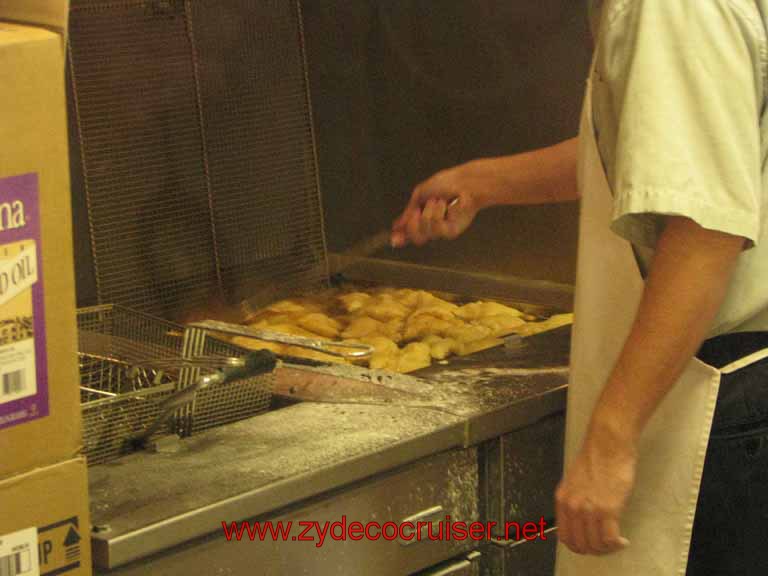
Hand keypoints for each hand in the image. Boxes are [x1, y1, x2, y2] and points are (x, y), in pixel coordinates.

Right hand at [391, 165, 480, 246]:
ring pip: (424, 233)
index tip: (394, 238)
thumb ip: (408, 211)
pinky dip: (436, 214)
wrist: (463, 182)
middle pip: (417, 238)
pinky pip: (436, 229)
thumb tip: (397, 225)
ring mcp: (444, 230)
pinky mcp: (452, 231)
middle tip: (415, 212)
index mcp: (425, 216)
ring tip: (437, 201)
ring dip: (427, 214)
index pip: (411, 232)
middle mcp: (435, 226)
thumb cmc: (446, 183)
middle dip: (412, 226)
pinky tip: (444, 205)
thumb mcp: (420, 194)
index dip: (402, 237)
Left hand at [555, 419, 636, 554]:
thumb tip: (583, 522)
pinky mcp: (608, 509)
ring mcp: (589, 509)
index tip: (591, 545)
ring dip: (607, 549)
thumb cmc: (596, 459)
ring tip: (616, 543)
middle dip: (595, 550)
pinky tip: (623, 541)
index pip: (565, 537)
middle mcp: (572, 507)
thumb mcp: (575, 482)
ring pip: (596, 544)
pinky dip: (617, 544)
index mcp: (562, 500)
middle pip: (580, 544)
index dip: (579, 546)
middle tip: (607, 547)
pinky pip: (610, 539)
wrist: (608, 444)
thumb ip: (576, 501)